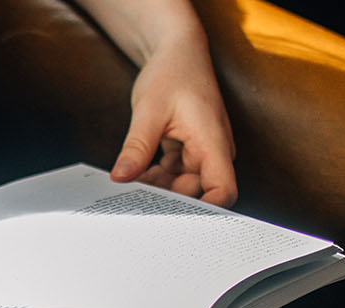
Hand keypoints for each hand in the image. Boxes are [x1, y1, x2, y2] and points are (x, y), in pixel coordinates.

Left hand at [109, 40, 237, 206]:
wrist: (176, 52)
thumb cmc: (172, 73)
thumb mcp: (149, 111)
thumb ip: (137, 147)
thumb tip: (121, 177)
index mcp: (212, 142)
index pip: (223, 189)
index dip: (206, 210)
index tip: (175, 219)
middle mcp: (212, 150)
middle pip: (198, 192)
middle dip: (169, 200)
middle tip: (134, 205)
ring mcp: (200, 151)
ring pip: (182, 185)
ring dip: (157, 189)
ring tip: (128, 190)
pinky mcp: (188, 150)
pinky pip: (173, 174)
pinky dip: (154, 177)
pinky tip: (133, 177)